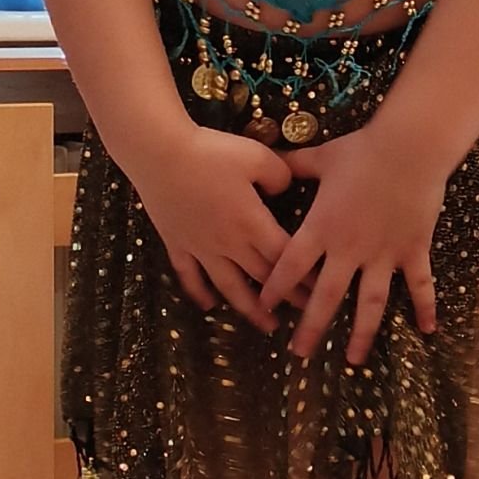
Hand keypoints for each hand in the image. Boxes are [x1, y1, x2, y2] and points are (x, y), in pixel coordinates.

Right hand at [129, 122, 294, 324]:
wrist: (159, 153)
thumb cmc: (211, 152)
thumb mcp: (257, 156)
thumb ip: (280, 176)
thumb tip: (284, 189)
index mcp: (252, 223)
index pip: (285, 257)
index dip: (304, 275)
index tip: (320, 289)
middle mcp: (229, 243)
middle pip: (263, 277)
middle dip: (287, 297)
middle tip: (306, 313)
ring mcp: (201, 247)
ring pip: (230, 286)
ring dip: (250, 308)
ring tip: (266, 325)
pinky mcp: (177, 243)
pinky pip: (189, 276)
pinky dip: (199, 293)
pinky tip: (209, 306)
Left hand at [256, 123, 443, 367]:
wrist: (410, 148)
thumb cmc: (363, 151)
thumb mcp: (321, 158)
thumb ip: (294, 165)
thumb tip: (270, 161)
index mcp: (322, 229)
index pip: (291, 267)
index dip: (275, 289)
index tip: (263, 308)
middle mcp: (349, 250)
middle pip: (325, 297)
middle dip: (310, 328)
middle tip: (299, 353)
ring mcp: (383, 255)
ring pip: (370, 304)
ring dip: (361, 334)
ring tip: (352, 360)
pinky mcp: (412, 251)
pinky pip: (420, 285)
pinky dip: (425, 308)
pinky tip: (428, 331)